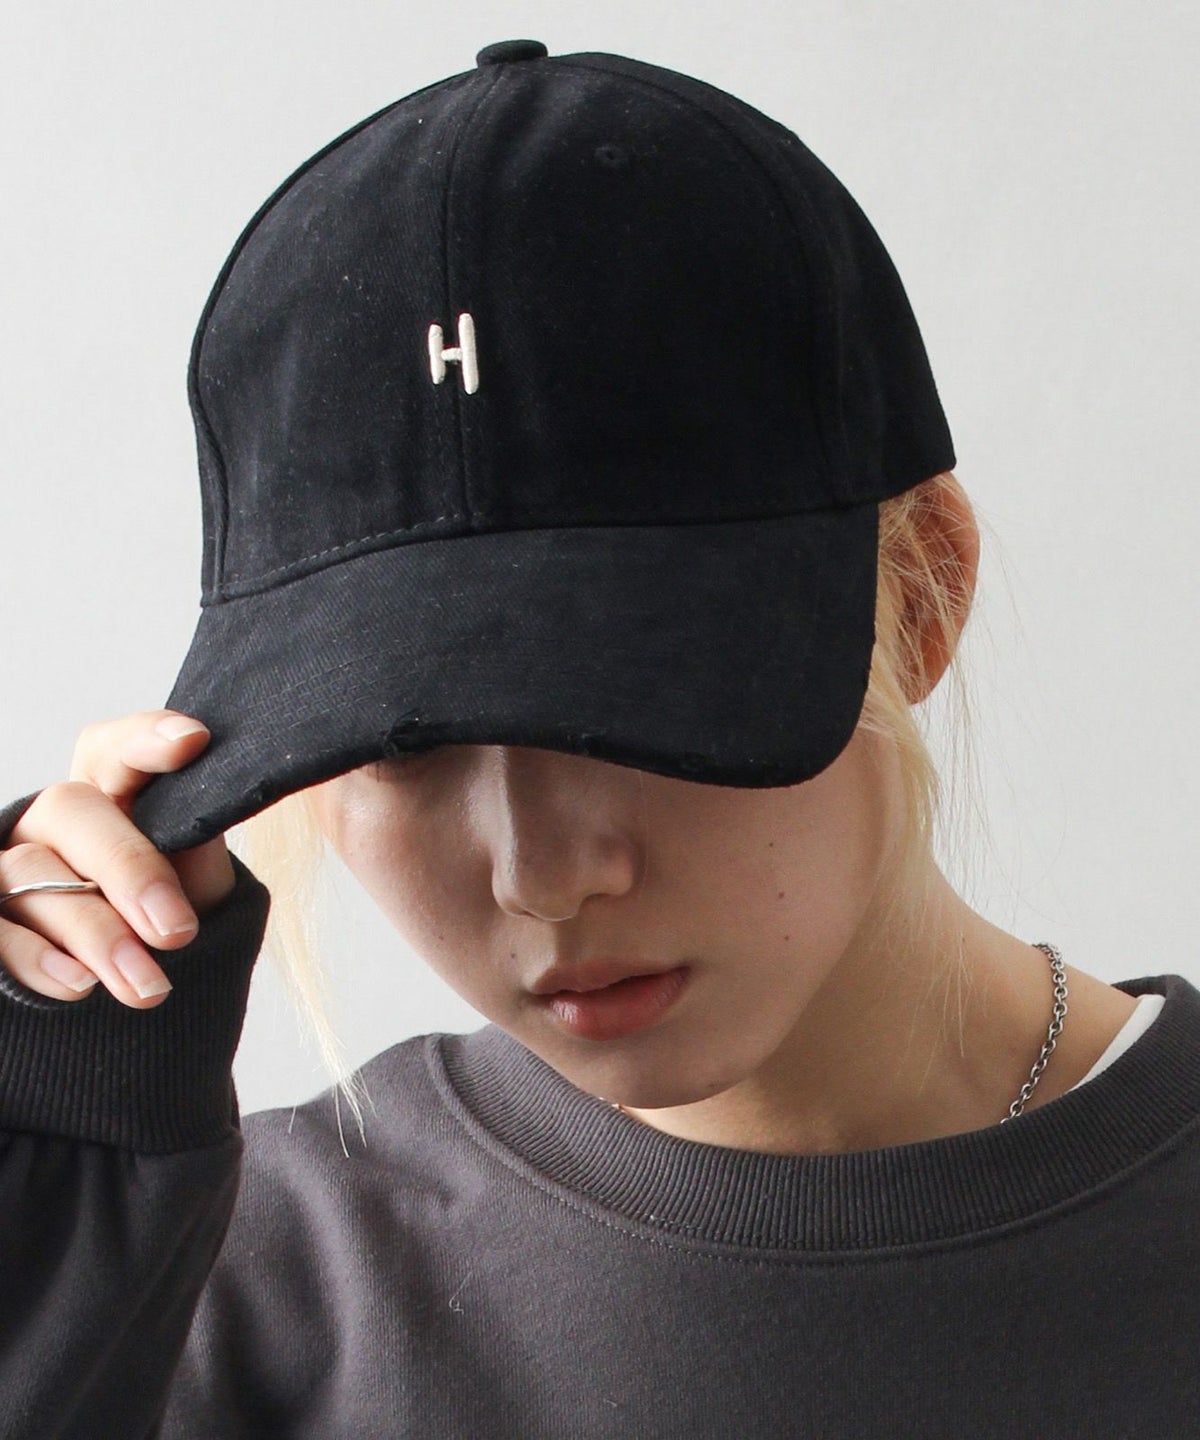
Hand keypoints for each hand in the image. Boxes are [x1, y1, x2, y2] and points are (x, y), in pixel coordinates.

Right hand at [0, 711, 235, 1008]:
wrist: (151, 982)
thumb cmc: (173, 911)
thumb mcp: (197, 876)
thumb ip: (193, 841)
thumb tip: (200, 819)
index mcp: (112, 792)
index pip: (117, 747)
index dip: (147, 737)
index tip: (192, 741)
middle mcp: (54, 821)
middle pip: (72, 811)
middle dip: (129, 869)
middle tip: (177, 931)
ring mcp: (11, 869)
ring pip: (32, 877)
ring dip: (96, 935)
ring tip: (148, 986)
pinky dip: (37, 960)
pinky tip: (80, 986)